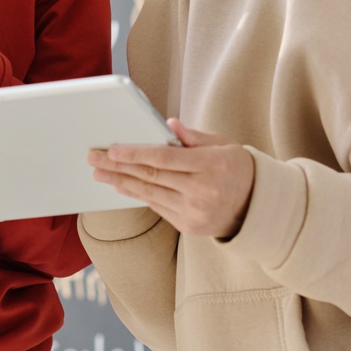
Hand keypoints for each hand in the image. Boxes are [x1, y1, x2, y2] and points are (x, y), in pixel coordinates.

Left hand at [90, 119, 255, 238]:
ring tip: (100, 173)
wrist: (256, 207)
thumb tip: (167, 124)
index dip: (136, 153)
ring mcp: (195, 212)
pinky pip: (157, 207)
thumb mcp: (224, 145)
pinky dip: (138, 195)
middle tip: (95, 158)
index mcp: (211, 165)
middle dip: (119, 166)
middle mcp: (202, 191)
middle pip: (152, 176)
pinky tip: (122, 185)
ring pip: (150, 194)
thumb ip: (194, 136)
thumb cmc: (237, 168)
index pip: (165, 158)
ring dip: (121, 182)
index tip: (113, 149)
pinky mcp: (189, 226)